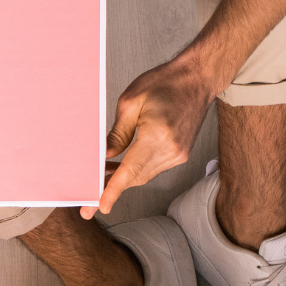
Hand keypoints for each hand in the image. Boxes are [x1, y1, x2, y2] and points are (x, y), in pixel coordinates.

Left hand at [90, 54, 220, 215]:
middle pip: (136, 177)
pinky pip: (153, 168)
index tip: (100, 206)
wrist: (197, 79)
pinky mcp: (180, 154)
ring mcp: (179, 154)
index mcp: (158, 135)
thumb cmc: (164, 83)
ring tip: (100, 178)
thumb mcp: (131, 102)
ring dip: (122, 178)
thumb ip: (117, 134)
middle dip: (111, 188)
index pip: (131, 170)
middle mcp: (171, 150)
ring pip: (143, 175)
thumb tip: (104, 157)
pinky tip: (120, 166)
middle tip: (88, 198)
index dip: (113, 190)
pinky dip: (135, 170)